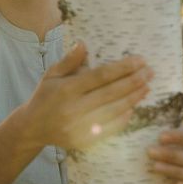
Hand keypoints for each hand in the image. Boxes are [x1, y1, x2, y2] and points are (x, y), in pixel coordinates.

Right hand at [19, 41, 152, 149]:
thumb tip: (83, 43)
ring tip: (147, 86)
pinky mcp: (85, 140)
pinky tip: (133, 106)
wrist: (33, 128)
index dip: (122, 68)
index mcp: (66, 89)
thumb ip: (69, 60)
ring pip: (114, 110)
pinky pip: (110, 128)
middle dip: (133, 81)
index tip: (139, 60)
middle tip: (149, 72)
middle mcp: (74, 108)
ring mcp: (80, 127)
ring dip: (133, 98)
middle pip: (111, 93)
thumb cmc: (45, 96)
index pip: (100, 76)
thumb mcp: (51, 75)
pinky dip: (124, 117)